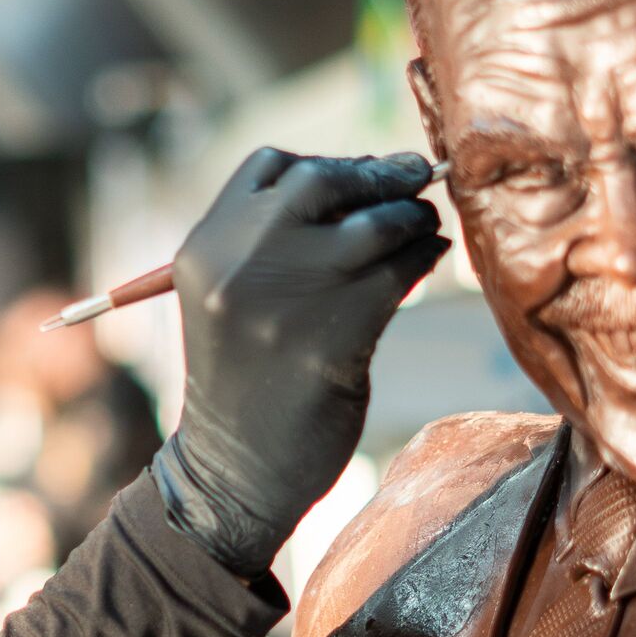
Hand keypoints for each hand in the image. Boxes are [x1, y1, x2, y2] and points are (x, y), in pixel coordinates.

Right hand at [154, 150, 447, 576]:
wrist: (237, 470)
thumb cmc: (245, 381)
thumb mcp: (231, 297)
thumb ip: (274, 241)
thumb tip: (373, 177)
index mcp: (204, 247)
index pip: (270, 167)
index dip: (326, 165)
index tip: (361, 178)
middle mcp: (240, 261)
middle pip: (323, 181)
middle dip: (378, 174)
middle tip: (416, 175)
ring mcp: (289, 294)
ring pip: (373, 223)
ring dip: (411, 217)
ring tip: (423, 227)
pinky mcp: (338, 331)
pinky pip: (400, 271)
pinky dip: (424, 256)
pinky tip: (430, 259)